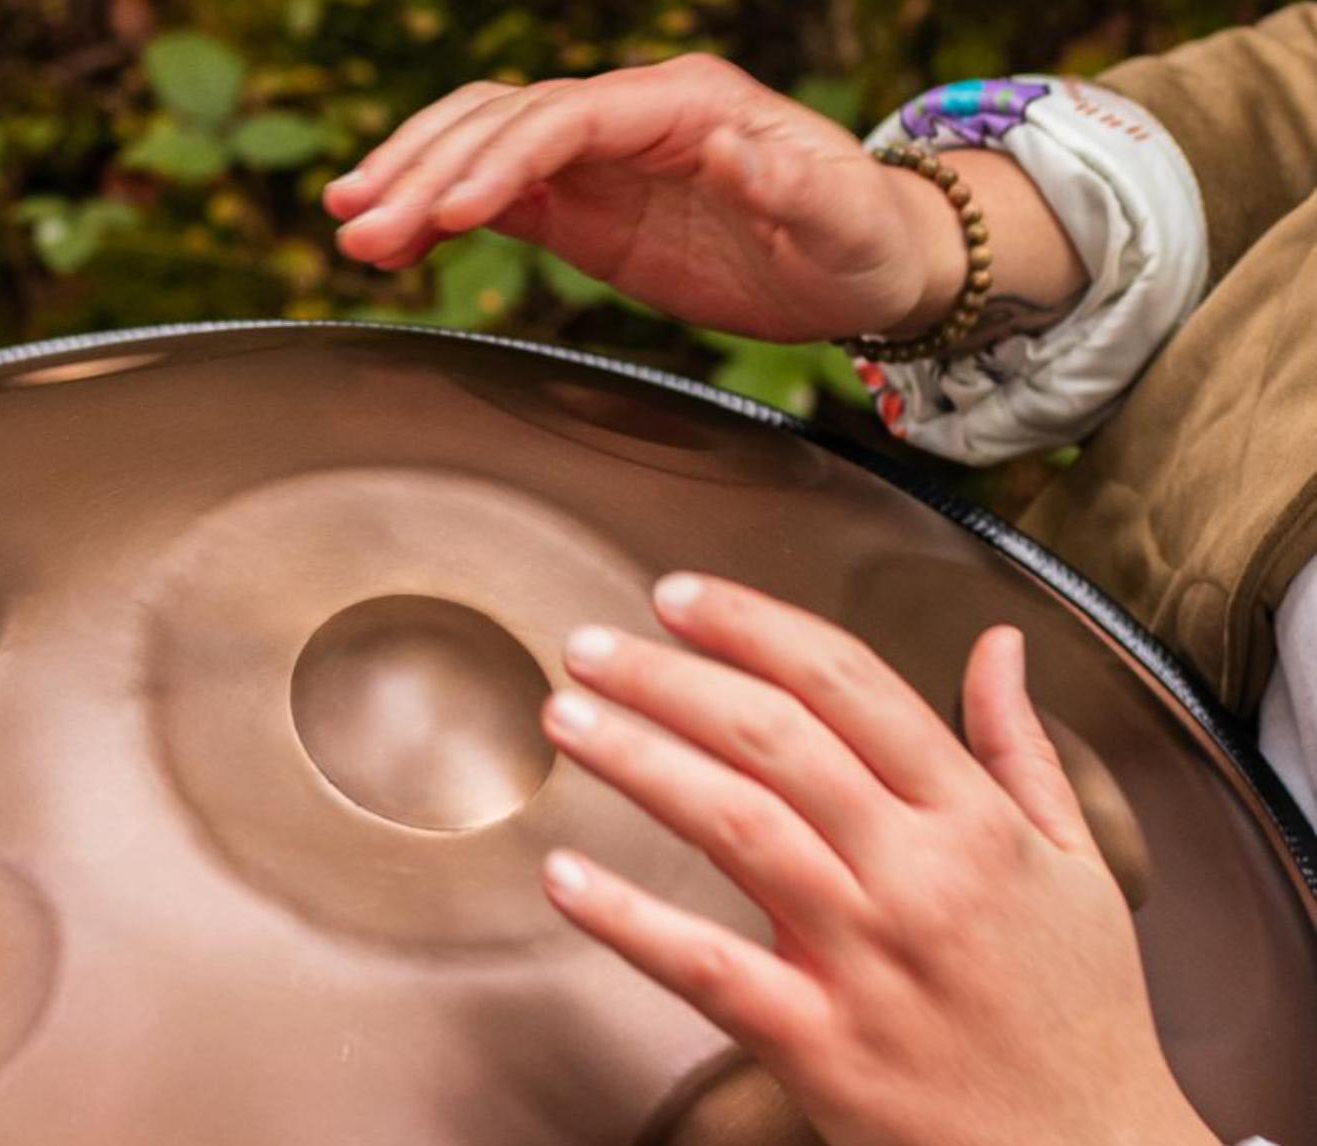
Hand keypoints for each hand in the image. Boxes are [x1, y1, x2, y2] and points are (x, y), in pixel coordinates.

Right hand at [322, 57, 969, 341]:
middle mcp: (629, 116)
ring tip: (350, 226)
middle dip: (428, 169)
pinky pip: (493, 196)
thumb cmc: (859, 239)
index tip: (448, 210)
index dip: (501, 159)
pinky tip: (392, 243)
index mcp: (685, 104)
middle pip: (504, 121)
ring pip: (483, 146)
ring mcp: (599, 160)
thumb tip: (729, 146)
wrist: (863, 265)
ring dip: (413, 182)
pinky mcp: (583, 205)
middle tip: (361, 222)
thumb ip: (790, 186)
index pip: (568, 119)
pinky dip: (437, 215)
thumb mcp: (844, 219)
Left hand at [537, 574, 1219, 1145]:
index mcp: (974, 821)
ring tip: (565, 718)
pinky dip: (627, 920)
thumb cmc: (1078, 1012)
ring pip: (734, 826)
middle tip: (589, 646)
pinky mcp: (819, 1044)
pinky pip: (705, 969)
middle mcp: (917, 874)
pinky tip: (563, 876)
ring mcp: (864, 958)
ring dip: (638, 760)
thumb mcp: (1076, 865)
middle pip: (774, 739)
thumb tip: (997, 644)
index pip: (850, 684)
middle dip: (668, 678)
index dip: (752, 627)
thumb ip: (1020, 747)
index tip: (678, 596)